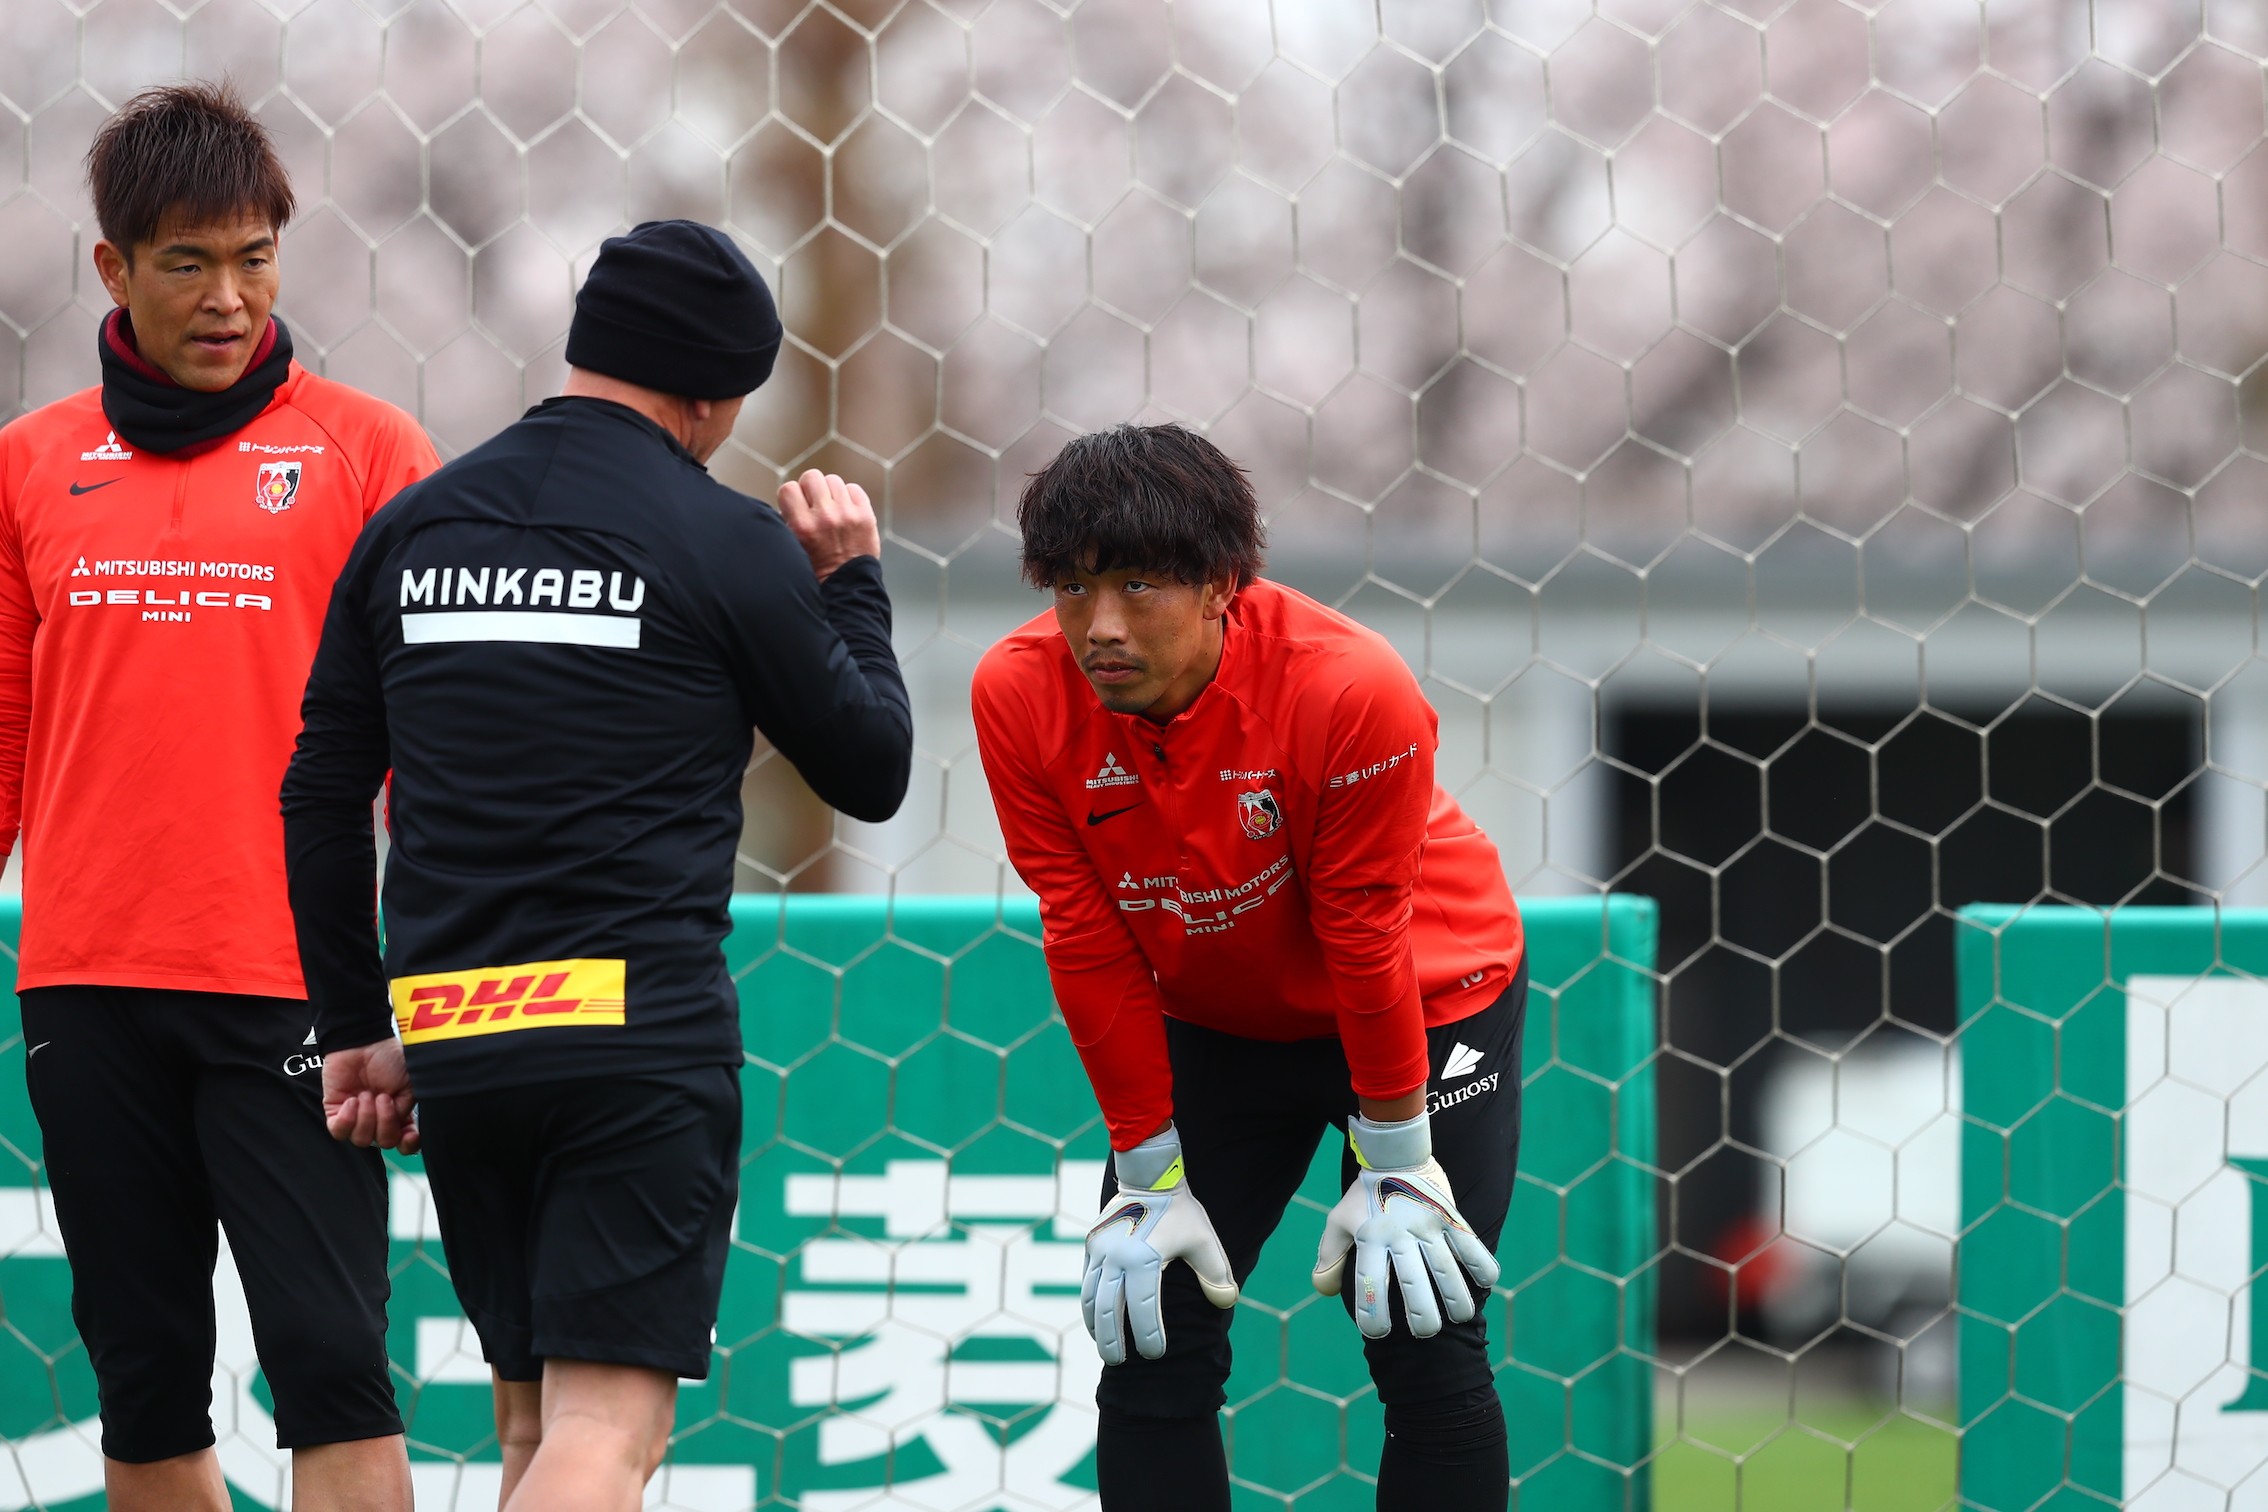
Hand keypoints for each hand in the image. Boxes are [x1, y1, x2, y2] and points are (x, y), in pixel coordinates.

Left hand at [321, 1039, 419, 1154]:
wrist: (363, 1042)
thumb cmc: (389, 1058)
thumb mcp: (411, 1082)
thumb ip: (408, 1109)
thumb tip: (402, 1128)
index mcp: (399, 1114)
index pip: (405, 1143)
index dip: (408, 1145)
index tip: (409, 1134)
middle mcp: (379, 1119)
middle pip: (384, 1143)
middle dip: (385, 1122)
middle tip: (382, 1097)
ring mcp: (357, 1117)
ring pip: (361, 1139)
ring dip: (366, 1117)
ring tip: (365, 1094)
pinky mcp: (336, 1112)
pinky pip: (339, 1132)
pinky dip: (347, 1119)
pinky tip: (352, 1100)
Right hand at [776, 469, 879, 580]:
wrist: (847, 585)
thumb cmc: (816, 568)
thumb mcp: (792, 547)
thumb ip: (789, 521)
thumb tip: (790, 499)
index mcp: (802, 526)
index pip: (788, 488)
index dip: (792, 496)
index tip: (796, 506)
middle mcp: (825, 516)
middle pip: (812, 477)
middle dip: (810, 488)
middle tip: (814, 504)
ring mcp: (847, 514)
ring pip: (833, 480)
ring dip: (830, 492)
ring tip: (831, 509)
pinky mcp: (865, 515)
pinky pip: (854, 489)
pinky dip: (849, 497)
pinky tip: (845, 512)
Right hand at [1082, 1124, 1239, 1364]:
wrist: (1149, 1176)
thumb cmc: (1181, 1211)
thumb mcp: (1204, 1240)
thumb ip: (1216, 1273)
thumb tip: (1227, 1303)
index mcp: (1144, 1259)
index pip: (1144, 1310)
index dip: (1149, 1337)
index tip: (1155, 1354)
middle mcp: (1116, 1257)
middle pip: (1107, 1311)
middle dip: (1112, 1341)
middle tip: (1118, 1363)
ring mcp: (1100, 1251)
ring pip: (1090, 1298)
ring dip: (1096, 1326)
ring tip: (1105, 1346)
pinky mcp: (1091, 1244)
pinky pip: (1087, 1282)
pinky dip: (1089, 1305)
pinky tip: (1096, 1319)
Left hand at [1312, 1112, 1498, 1339]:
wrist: (1394, 1153)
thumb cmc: (1363, 1195)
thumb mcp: (1338, 1221)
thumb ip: (1329, 1256)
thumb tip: (1323, 1290)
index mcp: (1370, 1237)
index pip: (1369, 1282)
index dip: (1372, 1313)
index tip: (1377, 1333)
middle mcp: (1399, 1234)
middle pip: (1413, 1282)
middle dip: (1422, 1315)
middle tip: (1425, 1332)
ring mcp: (1428, 1225)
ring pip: (1447, 1268)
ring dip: (1456, 1298)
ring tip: (1460, 1318)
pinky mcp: (1450, 1217)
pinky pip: (1471, 1244)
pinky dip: (1481, 1264)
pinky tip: (1485, 1283)